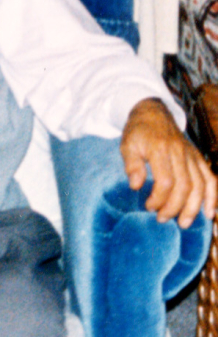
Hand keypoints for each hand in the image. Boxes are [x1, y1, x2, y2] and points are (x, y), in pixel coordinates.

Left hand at [120, 98, 216, 227]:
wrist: (153, 112)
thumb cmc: (138, 132)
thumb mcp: (127, 145)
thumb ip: (132, 165)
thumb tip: (136, 185)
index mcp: (161, 149)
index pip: (166, 181)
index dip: (159, 198)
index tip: (148, 206)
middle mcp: (181, 153)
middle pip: (185, 186)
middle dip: (174, 207)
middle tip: (162, 219)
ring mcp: (192, 156)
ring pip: (200, 184)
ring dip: (193, 207)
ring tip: (184, 223)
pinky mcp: (198, 158)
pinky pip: (210, 178)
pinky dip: (212, 196)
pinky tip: (210, 212)